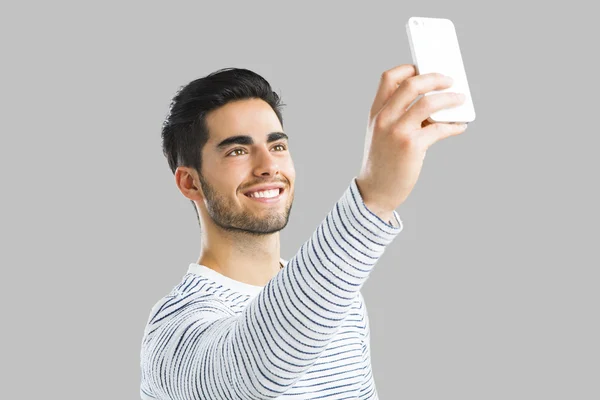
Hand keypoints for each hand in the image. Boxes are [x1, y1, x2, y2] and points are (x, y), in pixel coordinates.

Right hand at [355, 64, 466, 216]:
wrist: (375, 190)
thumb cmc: (382, 162)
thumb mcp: (381, 134)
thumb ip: (398, 116)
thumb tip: (432, 102)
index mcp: (376, 113)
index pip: (388, 78)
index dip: (408, 69)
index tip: (424, 70)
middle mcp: (384, 119)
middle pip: (412, 84)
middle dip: (435, 78)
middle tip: (449, 81)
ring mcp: (397, 132)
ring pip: (428, 103)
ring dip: (450, 99)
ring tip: (460, 100)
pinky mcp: (412, 146)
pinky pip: (439, 129)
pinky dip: (454, 125)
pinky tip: (460, 126)